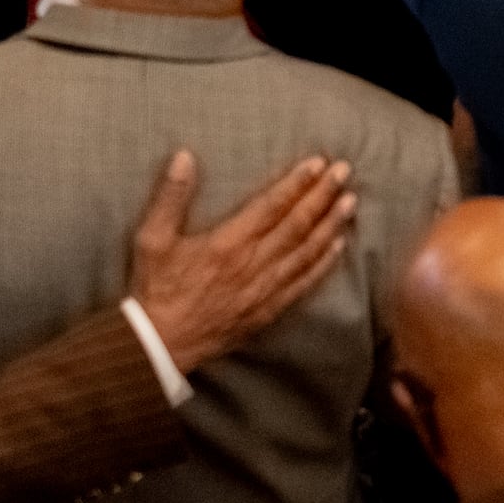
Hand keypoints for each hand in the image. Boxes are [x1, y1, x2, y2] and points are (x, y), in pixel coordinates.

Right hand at [125, 149, 355, 372]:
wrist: (160, 346)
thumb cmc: (155, 289)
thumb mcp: (152, 239)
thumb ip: (170, 197)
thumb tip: (184, 156)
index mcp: (228, 243)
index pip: (271, 206)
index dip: (297, 183)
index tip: (318, 163)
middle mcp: (252, 264)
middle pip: (297, 224)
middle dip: (323, 196)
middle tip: (345, 171)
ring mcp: (263, 289)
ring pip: (306, 252)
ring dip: (331, 225)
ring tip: (351, 202)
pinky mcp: (267, 310)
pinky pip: (303, 284)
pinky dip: (323, 265)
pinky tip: (338, 248)